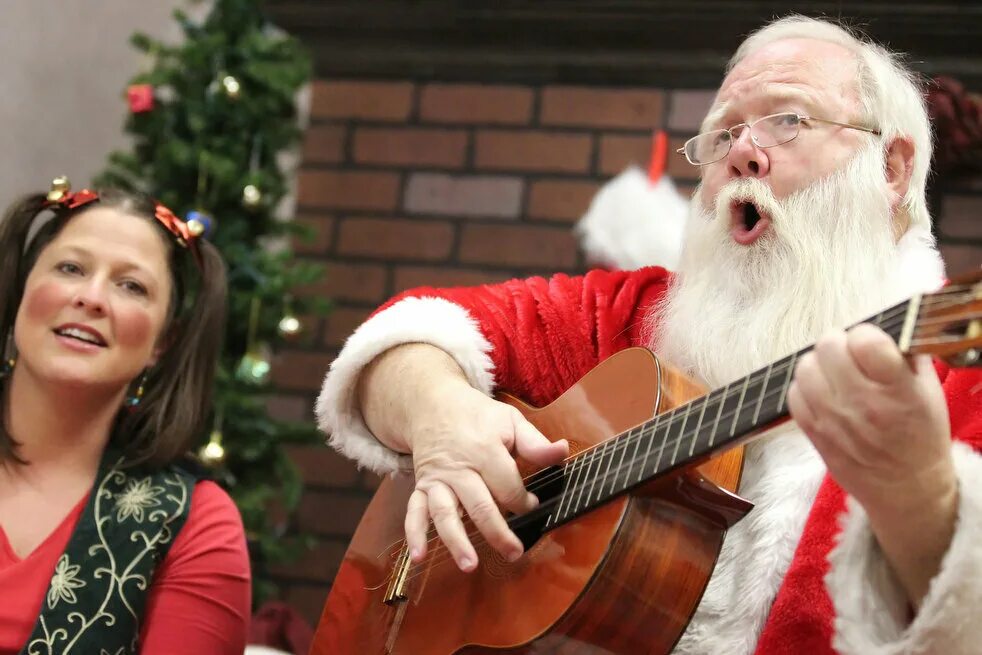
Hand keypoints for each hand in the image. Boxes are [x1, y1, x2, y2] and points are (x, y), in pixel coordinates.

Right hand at [404, 381, 567, 571]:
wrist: (432, 404)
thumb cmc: (476, 416)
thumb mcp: (510, 420)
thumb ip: (536, 443)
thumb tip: (563, 451)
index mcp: (484, 450)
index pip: (508, 486)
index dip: (524, 501)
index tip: (533, 506)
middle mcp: (459, 468)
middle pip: (479, 505)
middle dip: (498, 532)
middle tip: (515, 553)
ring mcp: (438, 480)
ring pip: (445, 513)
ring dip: (456, 541)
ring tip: (470, 565)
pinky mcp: (422, 487)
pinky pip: (414, 512)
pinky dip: (414, 534)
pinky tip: (419, 557)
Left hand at [786, 323, 953, 513]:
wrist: (906, 490)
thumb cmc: (920, 439)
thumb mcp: (929, 393)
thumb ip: (907, 356)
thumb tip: (887, 328)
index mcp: (897, 392)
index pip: (865, 341)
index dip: (865, 334)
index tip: (870, 342)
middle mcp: (861, 405)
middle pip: (828, 347)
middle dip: (840, 343)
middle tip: (850, 354)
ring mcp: (833, 420)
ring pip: (805, 367)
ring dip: (819, 363)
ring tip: (835, 372)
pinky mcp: (813, 433)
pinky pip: (793, 393)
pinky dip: (805, 387)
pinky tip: (823, 392)